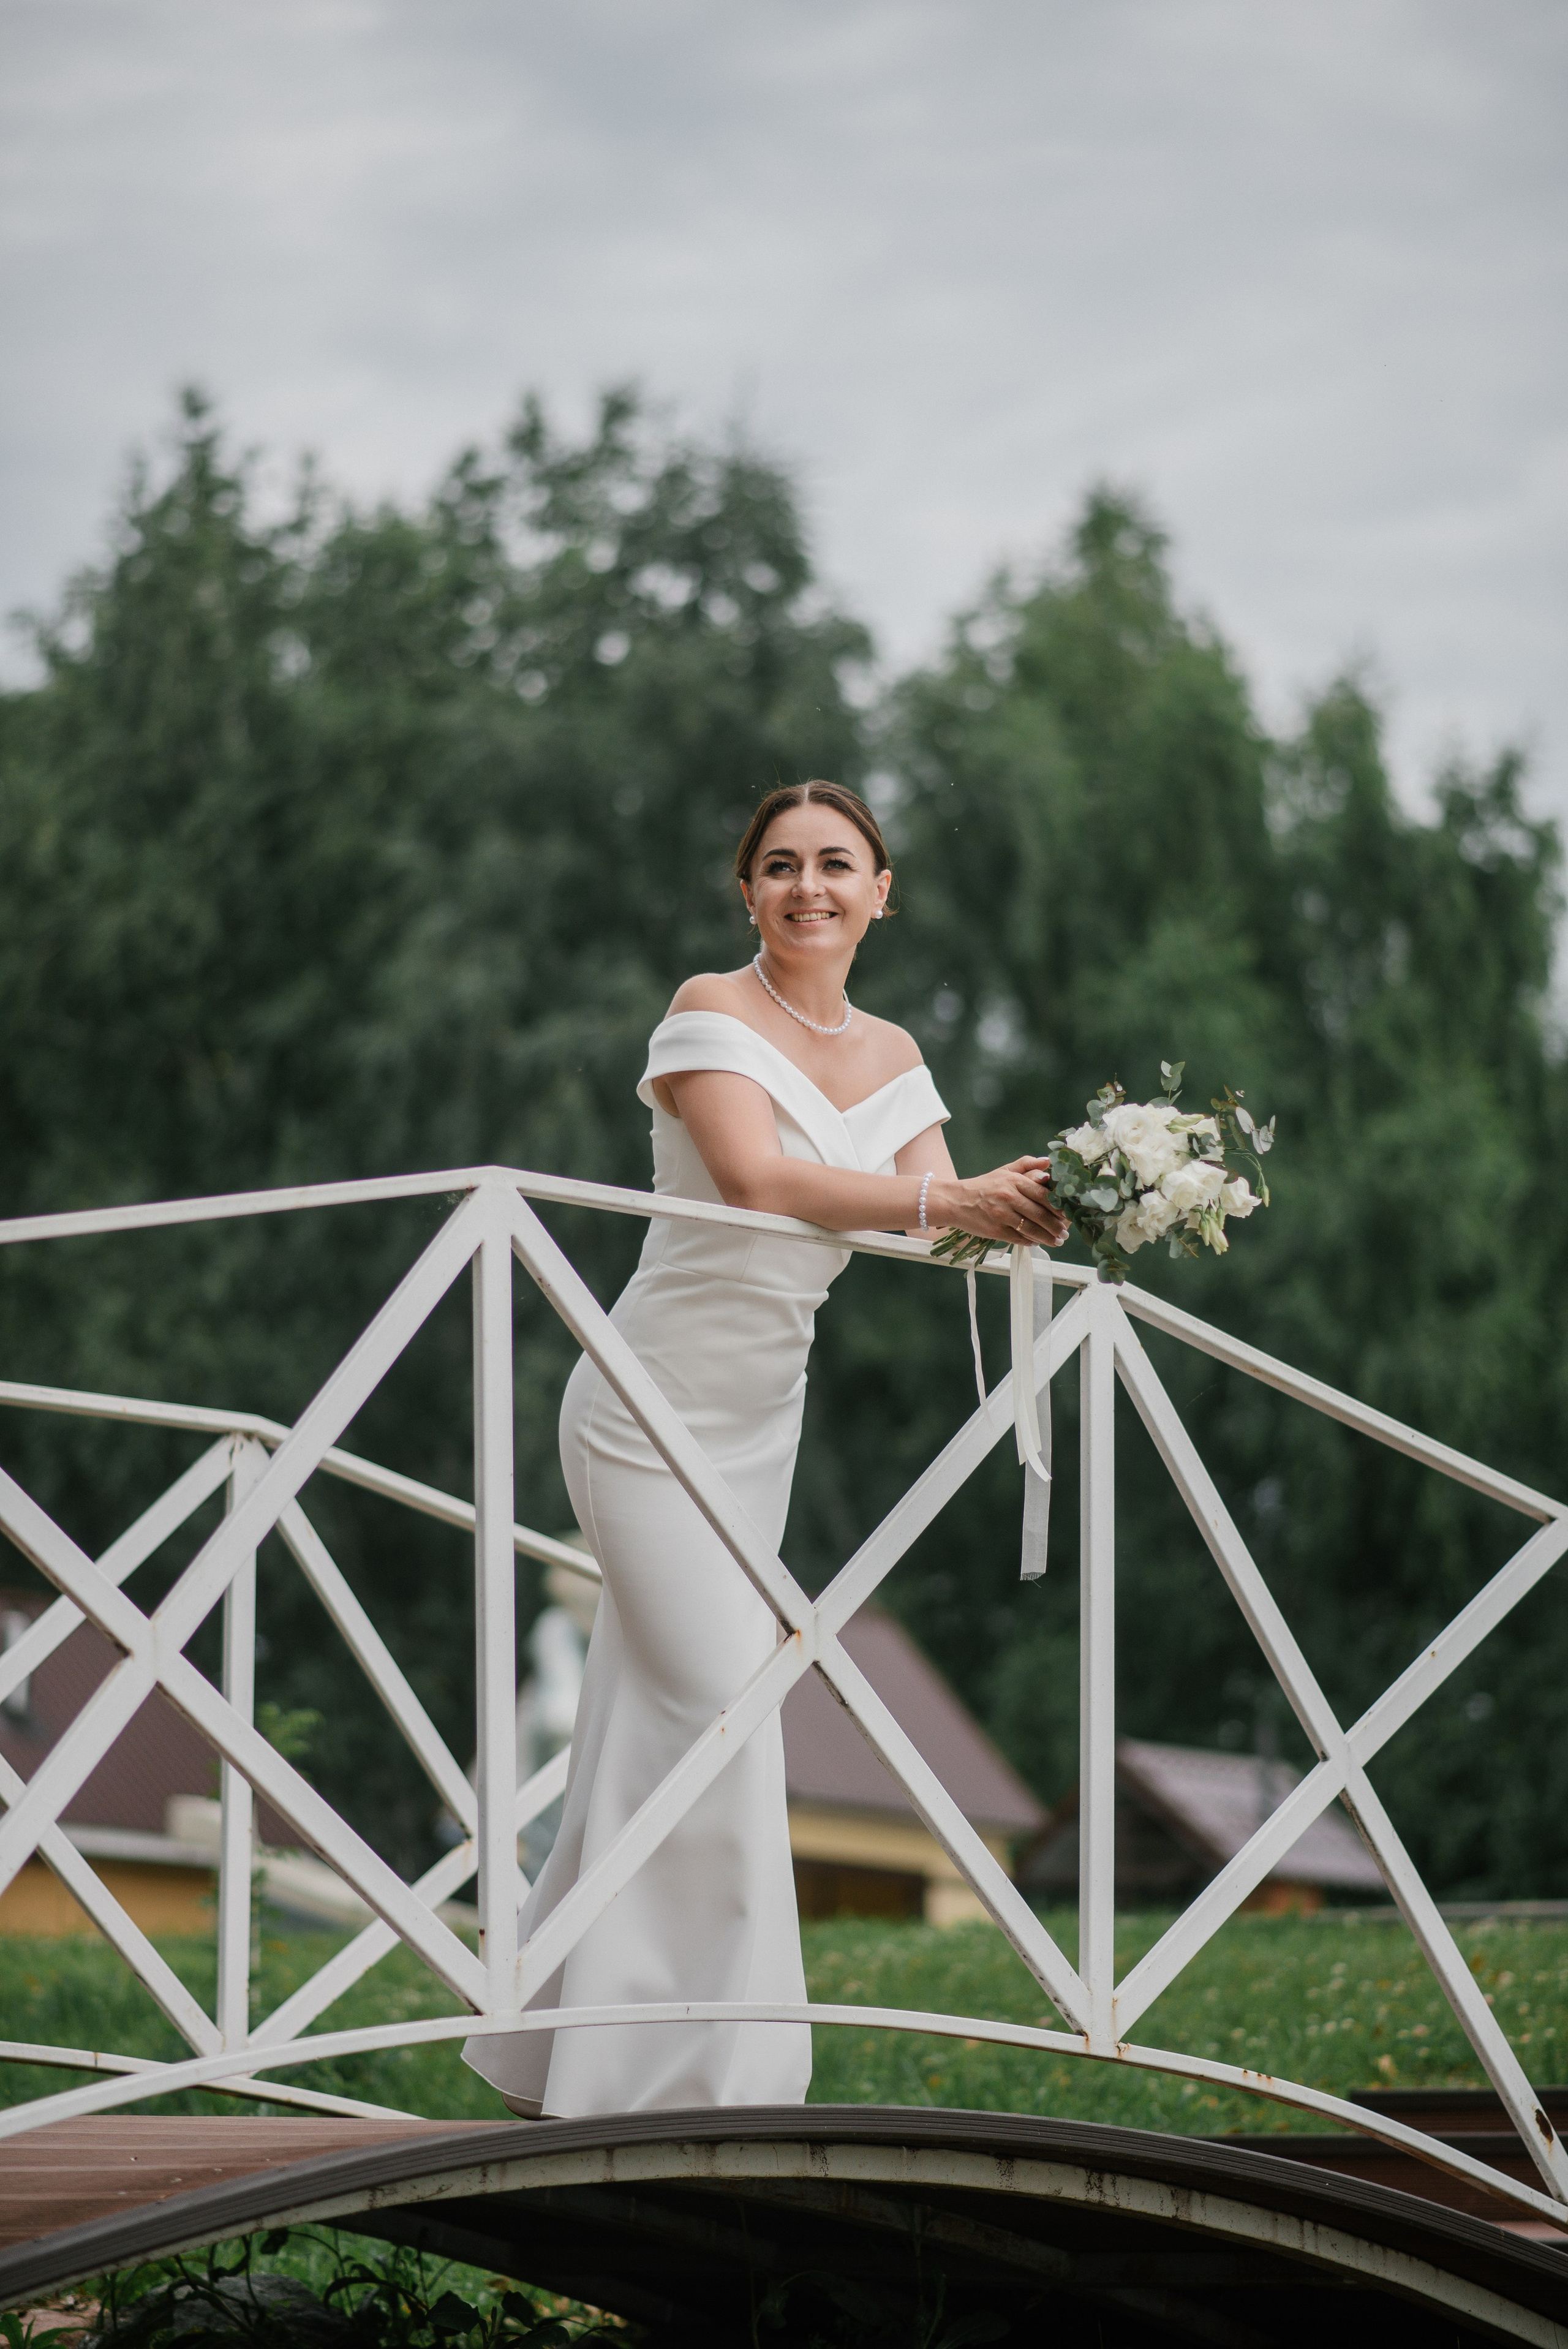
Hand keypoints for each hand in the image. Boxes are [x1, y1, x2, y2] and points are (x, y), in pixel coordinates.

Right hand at [929, 1157, 1067, 1248]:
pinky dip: (1030, 1242)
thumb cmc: (984, 1185)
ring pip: (1031, 1229)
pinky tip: (1038, 1243)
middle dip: (1056, 1225)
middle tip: (1066, 1232)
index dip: (1059, 1207)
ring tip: (1058, 1241)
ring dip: (1048, 1237)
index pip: (1043, 1195)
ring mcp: (1001, 1215)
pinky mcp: (995, 1230)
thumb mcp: (1004, 1170)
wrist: (955, 1200)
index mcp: (1013, 1180)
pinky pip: (1018, 1238)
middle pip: (1040, 1214)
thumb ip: (1027, 1164)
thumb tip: (1048, 1163)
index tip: (1068, 1214)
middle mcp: (1008, 1197)